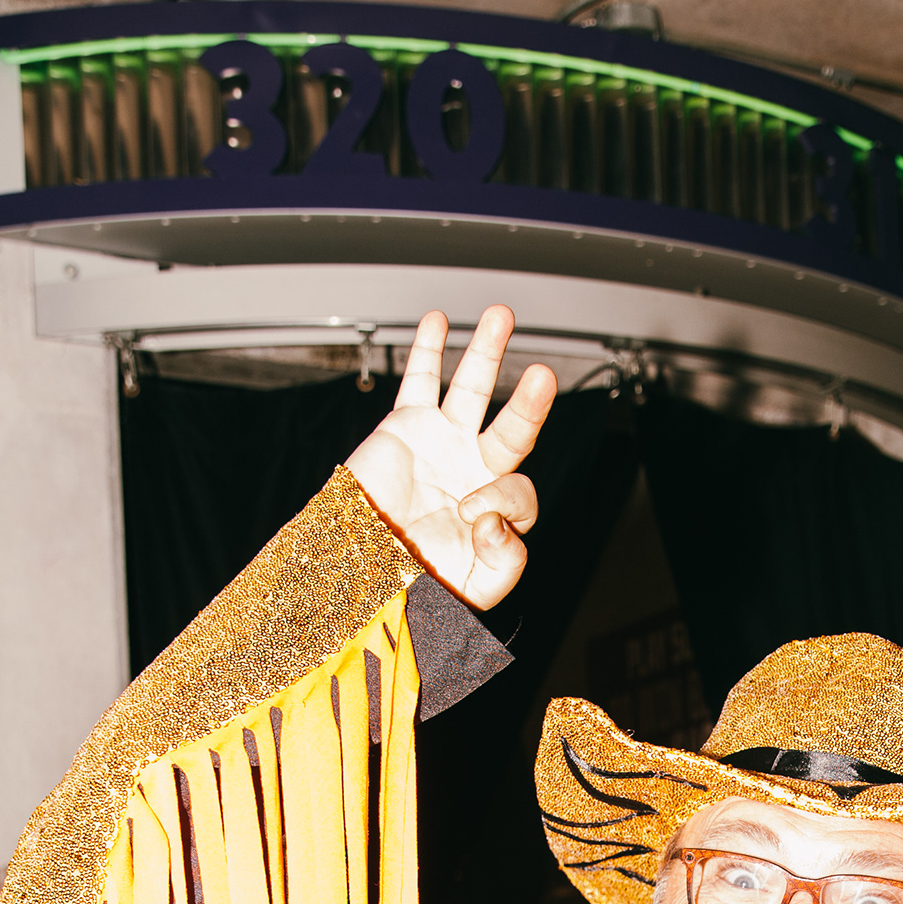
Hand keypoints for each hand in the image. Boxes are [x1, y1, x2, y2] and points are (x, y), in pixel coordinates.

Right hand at [344, 305, 555, 608]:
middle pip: (514, 427)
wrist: (360, 571)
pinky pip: (420, 382)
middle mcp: (475, 470)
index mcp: (496, 508)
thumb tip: (496, 519)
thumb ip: (506, 561)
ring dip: (487, 352)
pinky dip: (428, 350)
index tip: (472, 518)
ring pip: (472, 390)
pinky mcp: (406, 427)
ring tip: (501, 316)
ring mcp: (442, 443)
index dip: (503, 501)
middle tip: (542, 375)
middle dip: (530, 401)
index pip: (519, 491)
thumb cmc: (417, 583)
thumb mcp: (477, 586)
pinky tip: (437, 321)